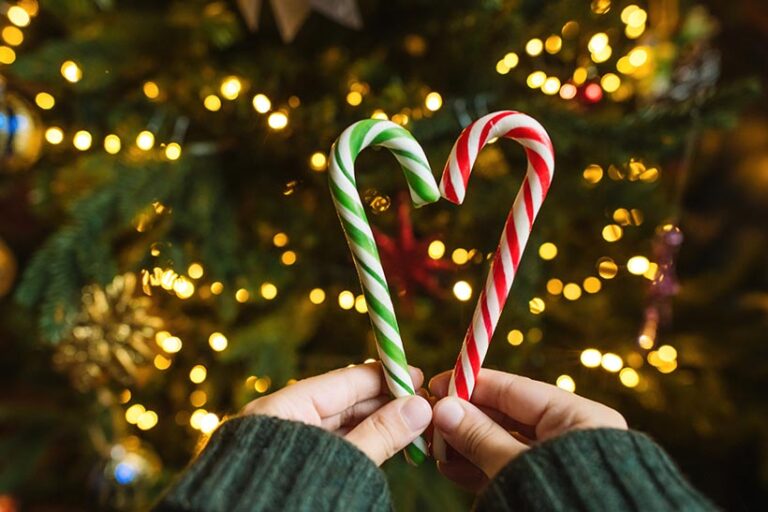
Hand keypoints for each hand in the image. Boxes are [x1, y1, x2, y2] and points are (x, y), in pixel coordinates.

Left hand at [242, 362, 431, 465]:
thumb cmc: (285, 496)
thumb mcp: (339, 461)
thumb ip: (379, 435)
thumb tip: (419, 408)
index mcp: (282, 408)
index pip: (344, 381)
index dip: (384, 377)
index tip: (418, 377)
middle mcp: (283, 420)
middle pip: (343, 403)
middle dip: (386, 403)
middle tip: (424, 405)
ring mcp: (287, 444)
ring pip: (341, 426)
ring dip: (378, 425)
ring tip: (414, 426)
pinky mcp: (293, 465)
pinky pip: (333, 446)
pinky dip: (362, 444)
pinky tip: (389, 443)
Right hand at [430, 369, 626, 490]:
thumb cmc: (562, 501)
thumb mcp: (517, 466)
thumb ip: (481, 437)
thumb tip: (443, 409)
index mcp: (576, 417)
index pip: (515, 389)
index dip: (474, 385)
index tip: (438, 385)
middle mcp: (567, 435)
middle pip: (506, 416)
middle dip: (465, 418)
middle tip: (429, 419)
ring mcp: (554, 463)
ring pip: (502, 444)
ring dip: (466, 444)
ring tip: (434, 446)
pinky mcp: (541, 485)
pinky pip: (506, 468)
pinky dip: (478, 467)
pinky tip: (450, 467)